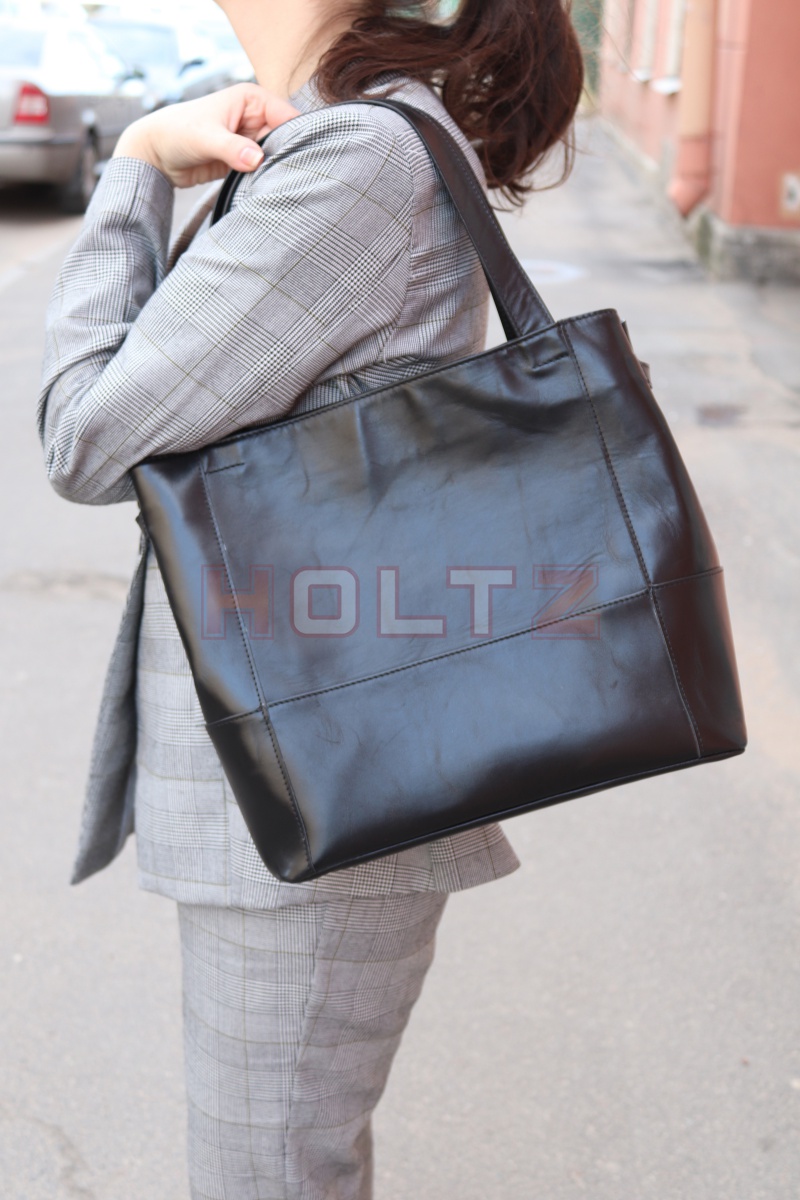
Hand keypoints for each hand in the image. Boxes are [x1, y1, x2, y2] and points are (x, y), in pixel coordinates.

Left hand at [113, 83, 299, 187]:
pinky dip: (267, 180)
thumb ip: (232, 148)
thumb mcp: (205, 137)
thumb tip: (258, 160)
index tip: (303, 158)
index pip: (287, 116)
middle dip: (289, 156)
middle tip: (296, 178)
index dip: (298, 135)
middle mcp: (255, 117)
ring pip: (277, 157)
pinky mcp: (245, 160)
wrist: (156, 154)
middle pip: (286, 138)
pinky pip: (264, 171)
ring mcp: (251, 140)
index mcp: (252, 100)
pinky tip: (271, 191)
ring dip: (278, 171)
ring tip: (284, 187)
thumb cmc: (176, 132)